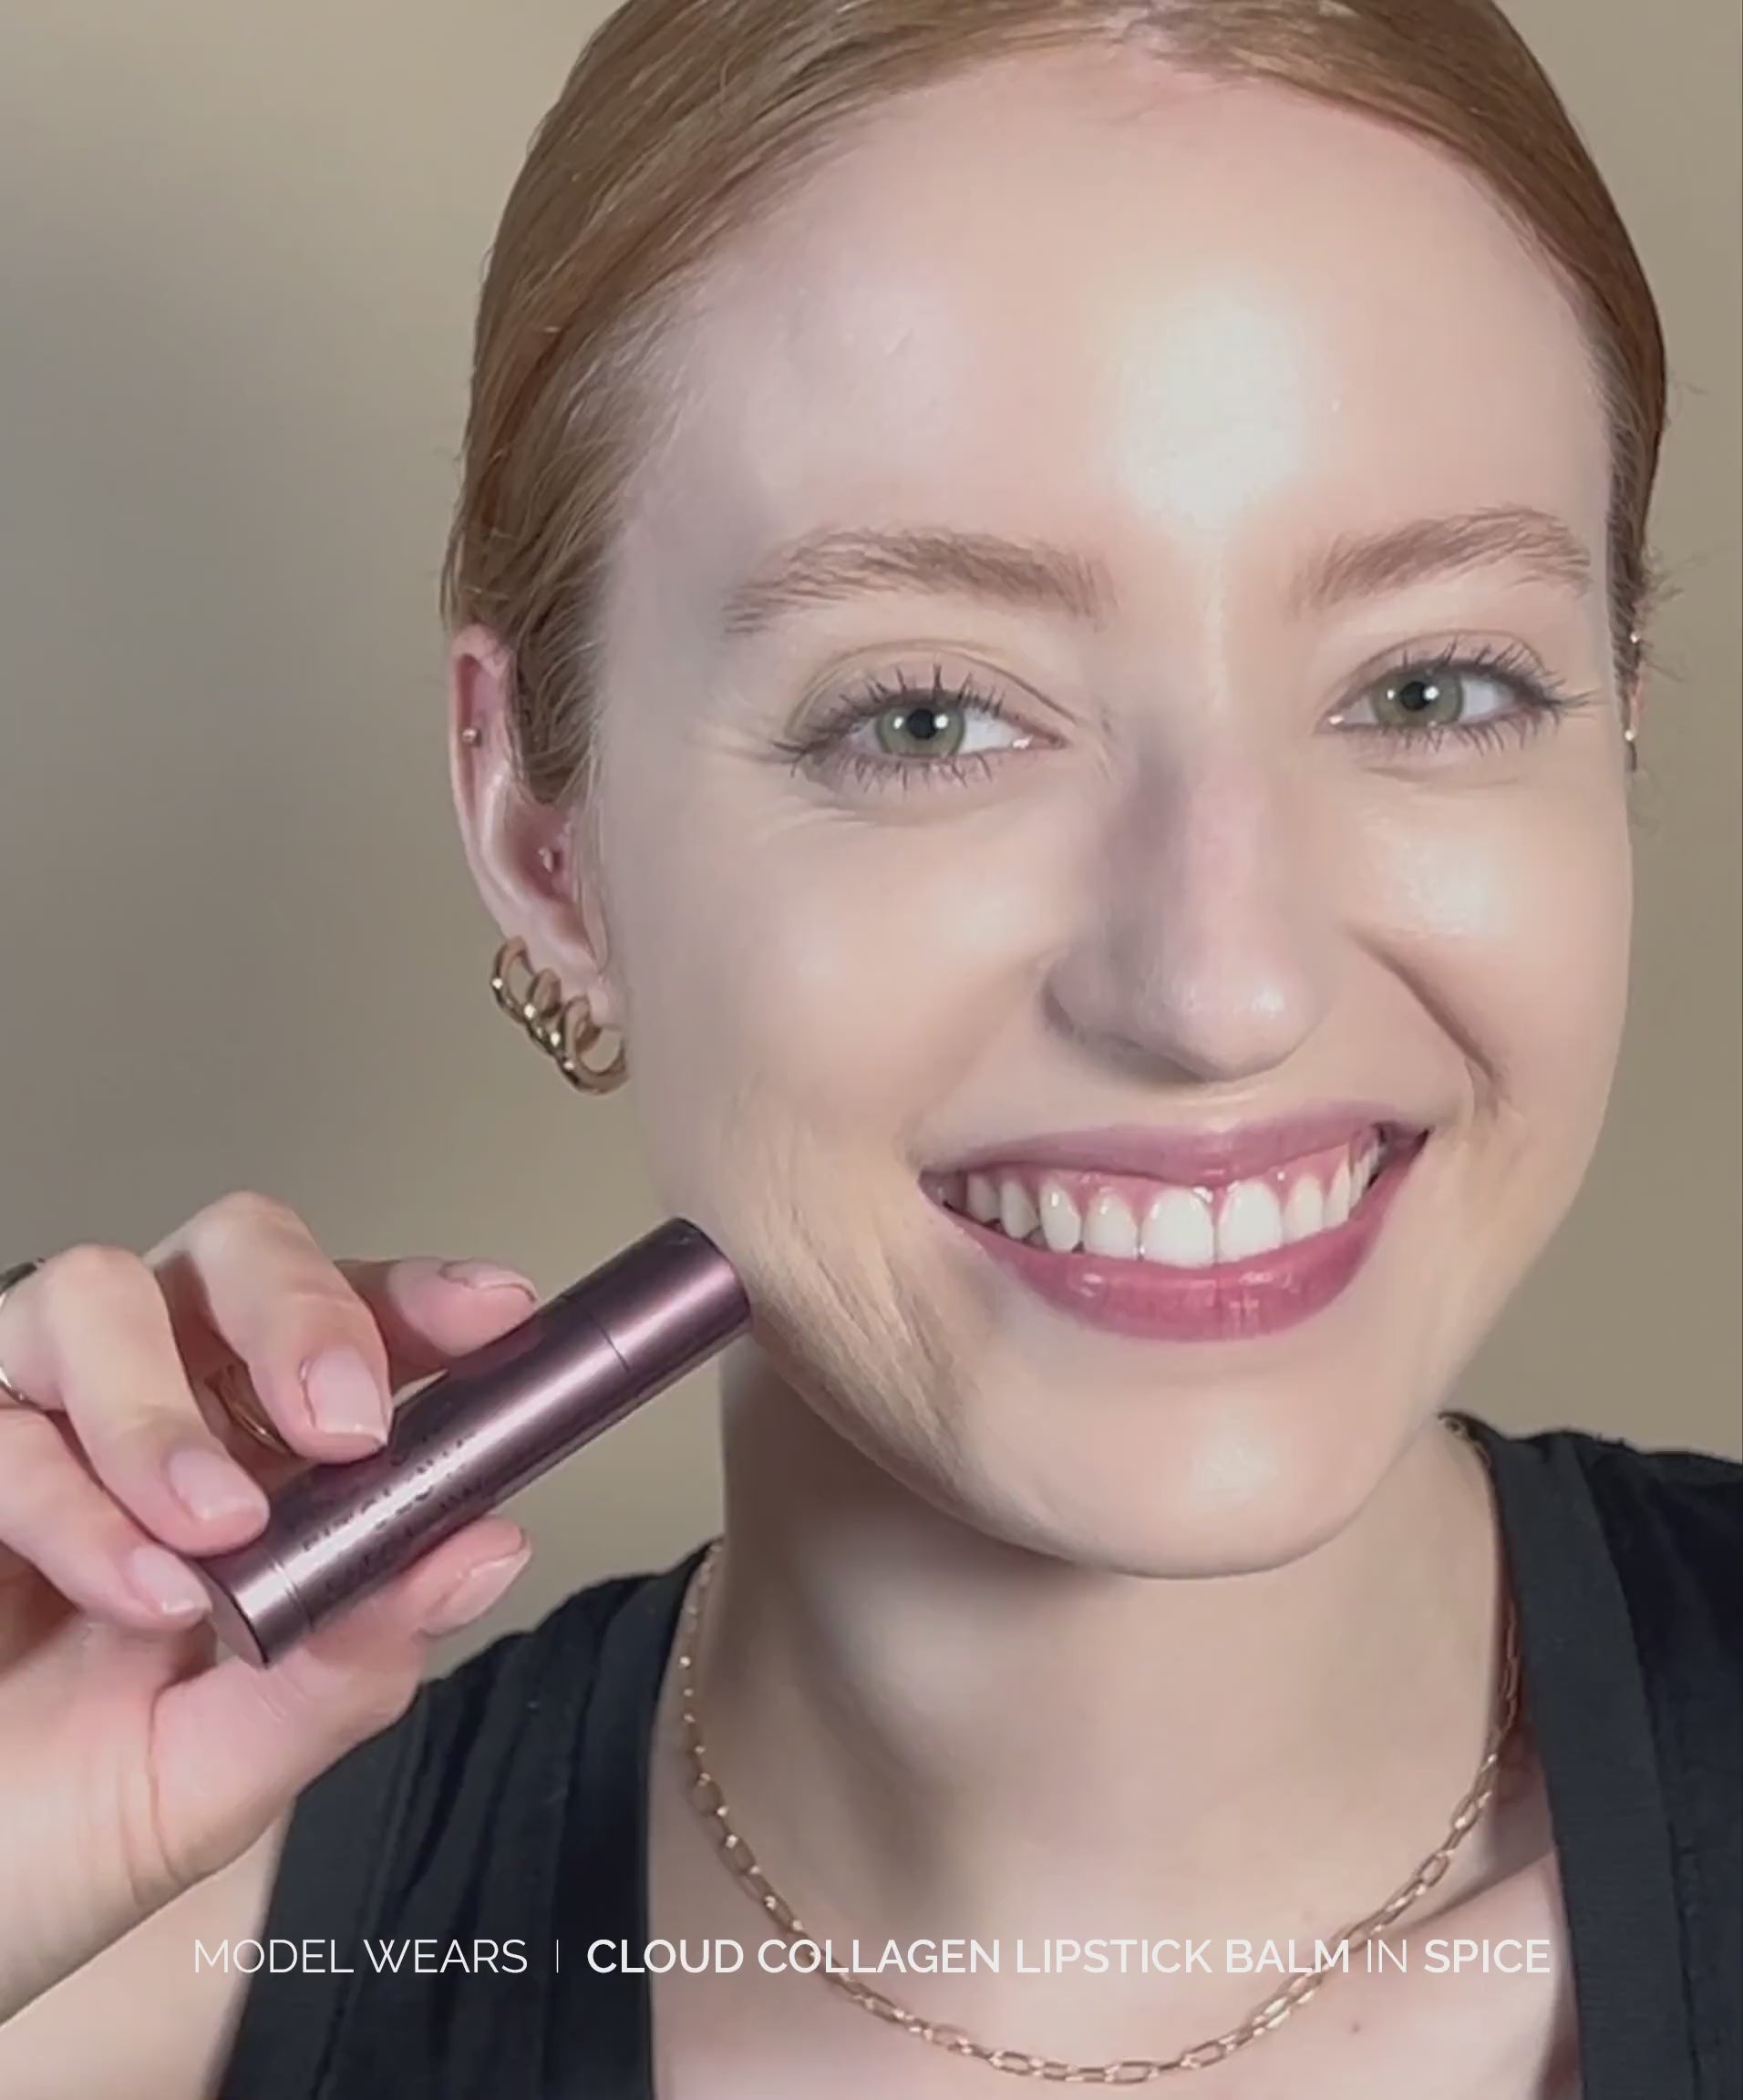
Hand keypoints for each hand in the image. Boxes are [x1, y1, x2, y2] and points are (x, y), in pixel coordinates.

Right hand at [0, 1193, 540, 2023]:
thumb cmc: (55, 1832)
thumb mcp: (227, 1769)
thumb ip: (351, 1661)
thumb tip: (485, 1549)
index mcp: (252, 1454)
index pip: (353, 1323)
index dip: (423, 1298)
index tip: (493, 1318)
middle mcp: (146, 1406)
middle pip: (234, 1250)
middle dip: (301, 1312)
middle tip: (346, 1426)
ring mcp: (32, 1421)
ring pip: (97, 1291)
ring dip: (167, 1411)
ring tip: (214, 1532)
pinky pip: (0, 1418)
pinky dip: (73, 1498)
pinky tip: (131, 1588)